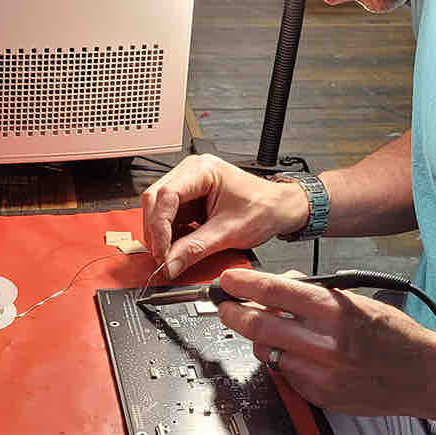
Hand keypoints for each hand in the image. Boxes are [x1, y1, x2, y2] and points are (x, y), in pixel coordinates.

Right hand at [140, 155, 306, 279]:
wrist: (279, 208)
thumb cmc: (263, 208)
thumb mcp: (229, 232)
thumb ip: (196, 249)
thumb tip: (170, 264)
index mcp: (202, 170)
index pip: (166, 195)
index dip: (159, 226)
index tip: (162, 252)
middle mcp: (191, 172)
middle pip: (155, 199)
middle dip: (156, 231)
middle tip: (162, 257)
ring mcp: (189, 184)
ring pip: (158, 208)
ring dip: (161, 234)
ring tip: (171, 255)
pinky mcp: (190, 199)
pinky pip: (170, 216)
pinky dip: (170, 234)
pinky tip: (178, 247)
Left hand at [215, 268, 435, 420]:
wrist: (423, 376)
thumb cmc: (394, 335)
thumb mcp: (358, 300)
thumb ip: (318, 293)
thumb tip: (282, 284)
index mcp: (338, 312)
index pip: (278, 292)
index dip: (246, 284)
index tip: (228, 280)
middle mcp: (327, 344)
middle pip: (261, 325)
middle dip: (234, 313)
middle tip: (226, 307)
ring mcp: (322, 375)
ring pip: (268, 352)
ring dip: (259, 338)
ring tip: (263, 329)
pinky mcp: (321, 397)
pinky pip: (286, 375)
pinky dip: (282, 361)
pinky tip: (293, 353)